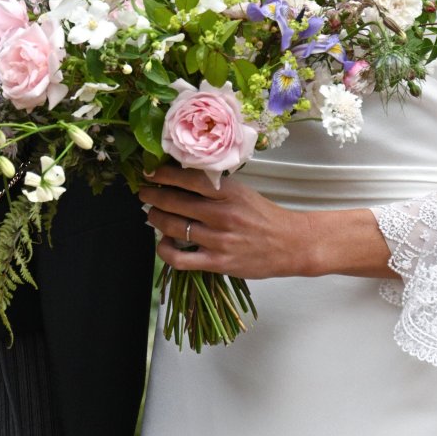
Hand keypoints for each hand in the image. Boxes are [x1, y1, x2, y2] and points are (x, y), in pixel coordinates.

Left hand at [140, 165, 394, 280]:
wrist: (292, 244)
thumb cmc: (266, 217)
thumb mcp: (244, 192)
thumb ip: (216, 187)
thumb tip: (183, 178)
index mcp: (229, 191)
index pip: (188, 177)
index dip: (164, 174)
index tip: (151, 173)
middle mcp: (222, 213)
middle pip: (175, 201)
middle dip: (153, 196)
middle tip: (144, 193)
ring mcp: (219, 239)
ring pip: (173, 227)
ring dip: (155, 219)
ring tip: (150, 214)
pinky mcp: (218, 262)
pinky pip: (180, 258)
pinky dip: (164, 250)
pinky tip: (163, 242)